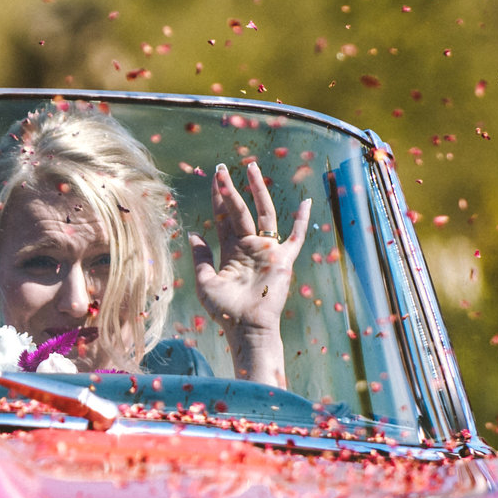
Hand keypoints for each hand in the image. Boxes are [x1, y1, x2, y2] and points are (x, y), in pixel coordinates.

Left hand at [189, 159, 311, 386]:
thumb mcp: (205, 282)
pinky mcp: (283, 260)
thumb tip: (192, 234)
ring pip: (264, 214)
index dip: (218, 199)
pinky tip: (305, 202)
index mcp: (231, 251)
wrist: (247, 328)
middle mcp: (249, 247)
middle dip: (231, 189)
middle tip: (223, 168)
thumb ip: (201, 257)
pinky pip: (295, 237)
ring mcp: (267, 251)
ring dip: (258, 191)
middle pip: (240, 210)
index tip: (214, 179)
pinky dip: (301, 221)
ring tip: (251, 168)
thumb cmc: (225, 312)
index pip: (223, 218)